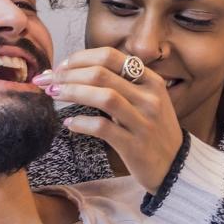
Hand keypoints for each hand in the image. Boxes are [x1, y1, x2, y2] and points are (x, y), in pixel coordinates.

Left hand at [34, 47, 183, 193]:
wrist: (177, 167)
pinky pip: (102, 128)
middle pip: (101, 74)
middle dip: (67, 74)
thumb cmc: (154, 133)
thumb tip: (79, 71)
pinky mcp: (135, 145)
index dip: (80, 58)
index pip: (110, 56)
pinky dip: (81, 123)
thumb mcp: (147, 101)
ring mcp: (144, 121)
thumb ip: (123, 85)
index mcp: (151, 81)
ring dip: (72, 92)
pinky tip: (70, 123)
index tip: (61, 66)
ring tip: (53, 95)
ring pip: (103, 97)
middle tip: (46, 80)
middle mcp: (149, 98)